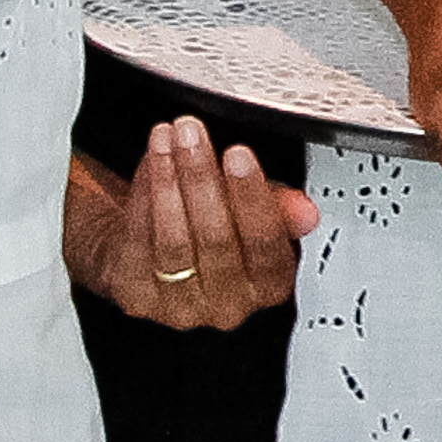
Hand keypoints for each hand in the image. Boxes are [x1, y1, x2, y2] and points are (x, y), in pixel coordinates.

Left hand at [66, 119, 317, 328]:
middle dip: (202, 178)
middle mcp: (226, 305)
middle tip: (193, 135)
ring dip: (168, 181)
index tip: (239, 155)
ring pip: (174, 240)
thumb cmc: (219, 227)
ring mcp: (178, 305)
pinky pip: (139, 242)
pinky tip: (152, 164)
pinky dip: (145, 196)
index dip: (251, 197)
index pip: (264, 245)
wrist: (162, 247)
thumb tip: (305, 212)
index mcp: (267, 286)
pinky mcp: (136, 297)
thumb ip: (279, 210)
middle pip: (215, 238)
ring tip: (168, 140)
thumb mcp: (257, 212)